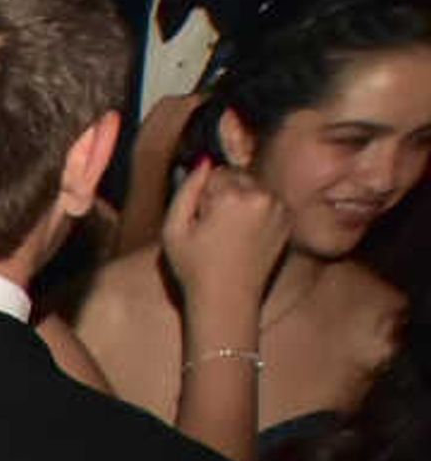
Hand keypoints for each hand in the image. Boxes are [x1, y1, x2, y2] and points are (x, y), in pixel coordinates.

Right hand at [163, 158, 288, 339]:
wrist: (227, 298)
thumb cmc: (194, 267)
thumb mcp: (173, 230)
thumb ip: (186, 190)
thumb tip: (203, 161)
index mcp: (231, 197)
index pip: (213, 173)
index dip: (201, 196)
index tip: (199, 221)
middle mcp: (260, 196)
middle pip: (236, 176)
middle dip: (223, 194)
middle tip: (214, 228)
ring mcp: (278, 207)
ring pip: (253, 186)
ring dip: (241, 200)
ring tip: (231, 233)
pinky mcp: (287, 217)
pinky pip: (267, 200)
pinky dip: (257, 210)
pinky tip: (246, 235)